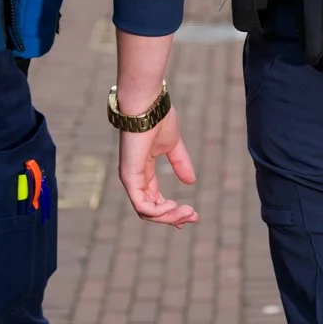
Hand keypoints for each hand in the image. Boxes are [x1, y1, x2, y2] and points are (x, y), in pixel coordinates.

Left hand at [119, 110, 197, 227]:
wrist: (148, 106)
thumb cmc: (158, 120)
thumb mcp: (173, 146)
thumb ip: (180, 163)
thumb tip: (191, 181)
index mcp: (143, 171)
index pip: (153, 199)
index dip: (171, 210)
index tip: (191, 214)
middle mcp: (135, 178)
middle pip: (151, 209)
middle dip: (173, 217)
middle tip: (193, 216)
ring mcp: (130, 179)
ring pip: (147, 212)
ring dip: (169, 216)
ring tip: (187, 212)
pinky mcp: (129, 178)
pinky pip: (142, 206)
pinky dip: (158, 212)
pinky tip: (173, 208)